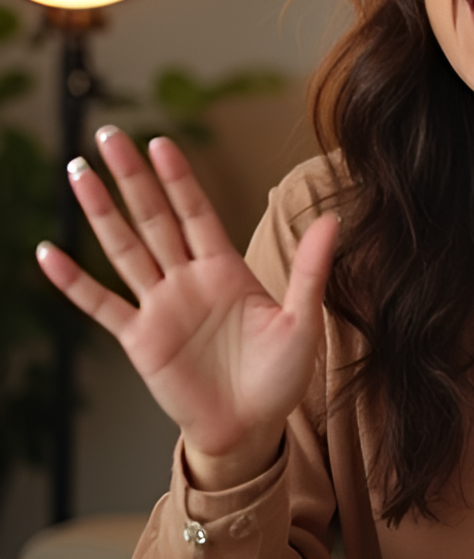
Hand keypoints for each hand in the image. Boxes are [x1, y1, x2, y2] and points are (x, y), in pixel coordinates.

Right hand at [36, 127, 337, 490]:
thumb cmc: (280, 374)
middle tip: (109, 135)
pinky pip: (101, 306)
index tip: (161, 142)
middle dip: (132, 177)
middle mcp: (188, 278)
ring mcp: (161, 306)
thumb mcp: (302, 318)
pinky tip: (49, 254)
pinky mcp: (140, 340)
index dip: (178, 177)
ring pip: (124, 249)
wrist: (252, 428)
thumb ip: (311, 268)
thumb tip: (334, 219)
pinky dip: (73, 282)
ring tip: (77, 173)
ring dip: (100, 213)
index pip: (196, 210)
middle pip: (153, 217)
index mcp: (225, 267)